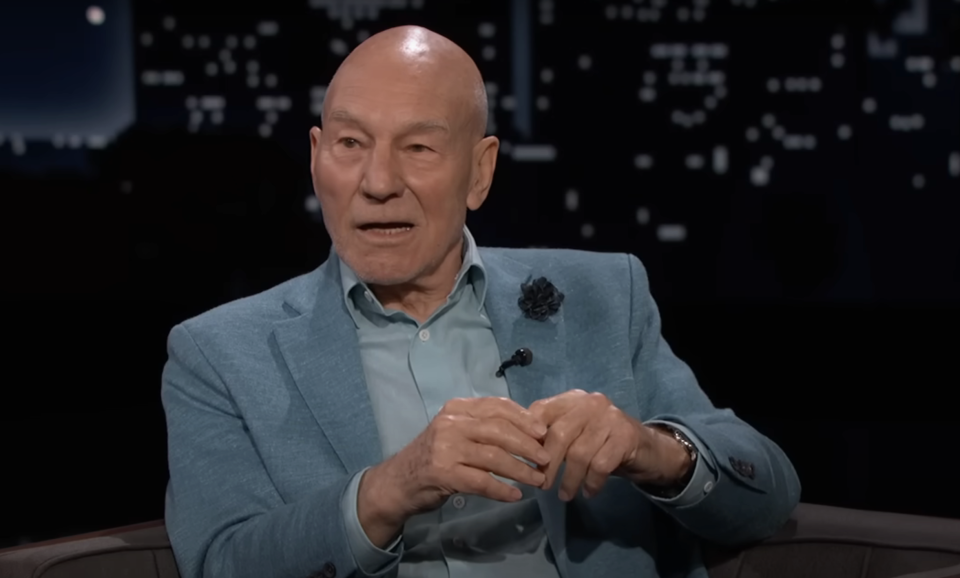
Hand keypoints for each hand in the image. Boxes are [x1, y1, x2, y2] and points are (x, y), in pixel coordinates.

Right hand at [357, 397, 549, 545]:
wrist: (397, 482)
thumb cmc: (433, 456)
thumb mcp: (455, 431)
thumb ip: (482, 427)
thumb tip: (528, 430)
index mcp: (456, 409)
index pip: (496, 406)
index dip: (523, 418)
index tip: (542, 431)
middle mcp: (450, 424)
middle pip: (499, 430)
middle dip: (527, 445)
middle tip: (546, 458)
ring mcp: (445, 448)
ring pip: (494, 457)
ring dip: (520, 470)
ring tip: (538, 479)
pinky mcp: (443, 474)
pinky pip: (481, 482)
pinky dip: (501, 490)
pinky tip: (515, 495)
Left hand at [529, 390, 687, 500]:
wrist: (649, 450)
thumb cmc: (602, 443)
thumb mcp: (575, 434)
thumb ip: (551, 435)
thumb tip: (518, 452)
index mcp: (573, 399)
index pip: (541, 410)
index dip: (528, 436)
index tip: (524, 461)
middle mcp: (591, 403)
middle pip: (559, 434)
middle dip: (547, 463)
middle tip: (542, 485)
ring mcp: (610, 418)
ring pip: (579, 453)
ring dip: (569, 479)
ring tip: (564, 495)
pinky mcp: (626, 437)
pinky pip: (600, 465)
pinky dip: (591, 483)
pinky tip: (589, 492)